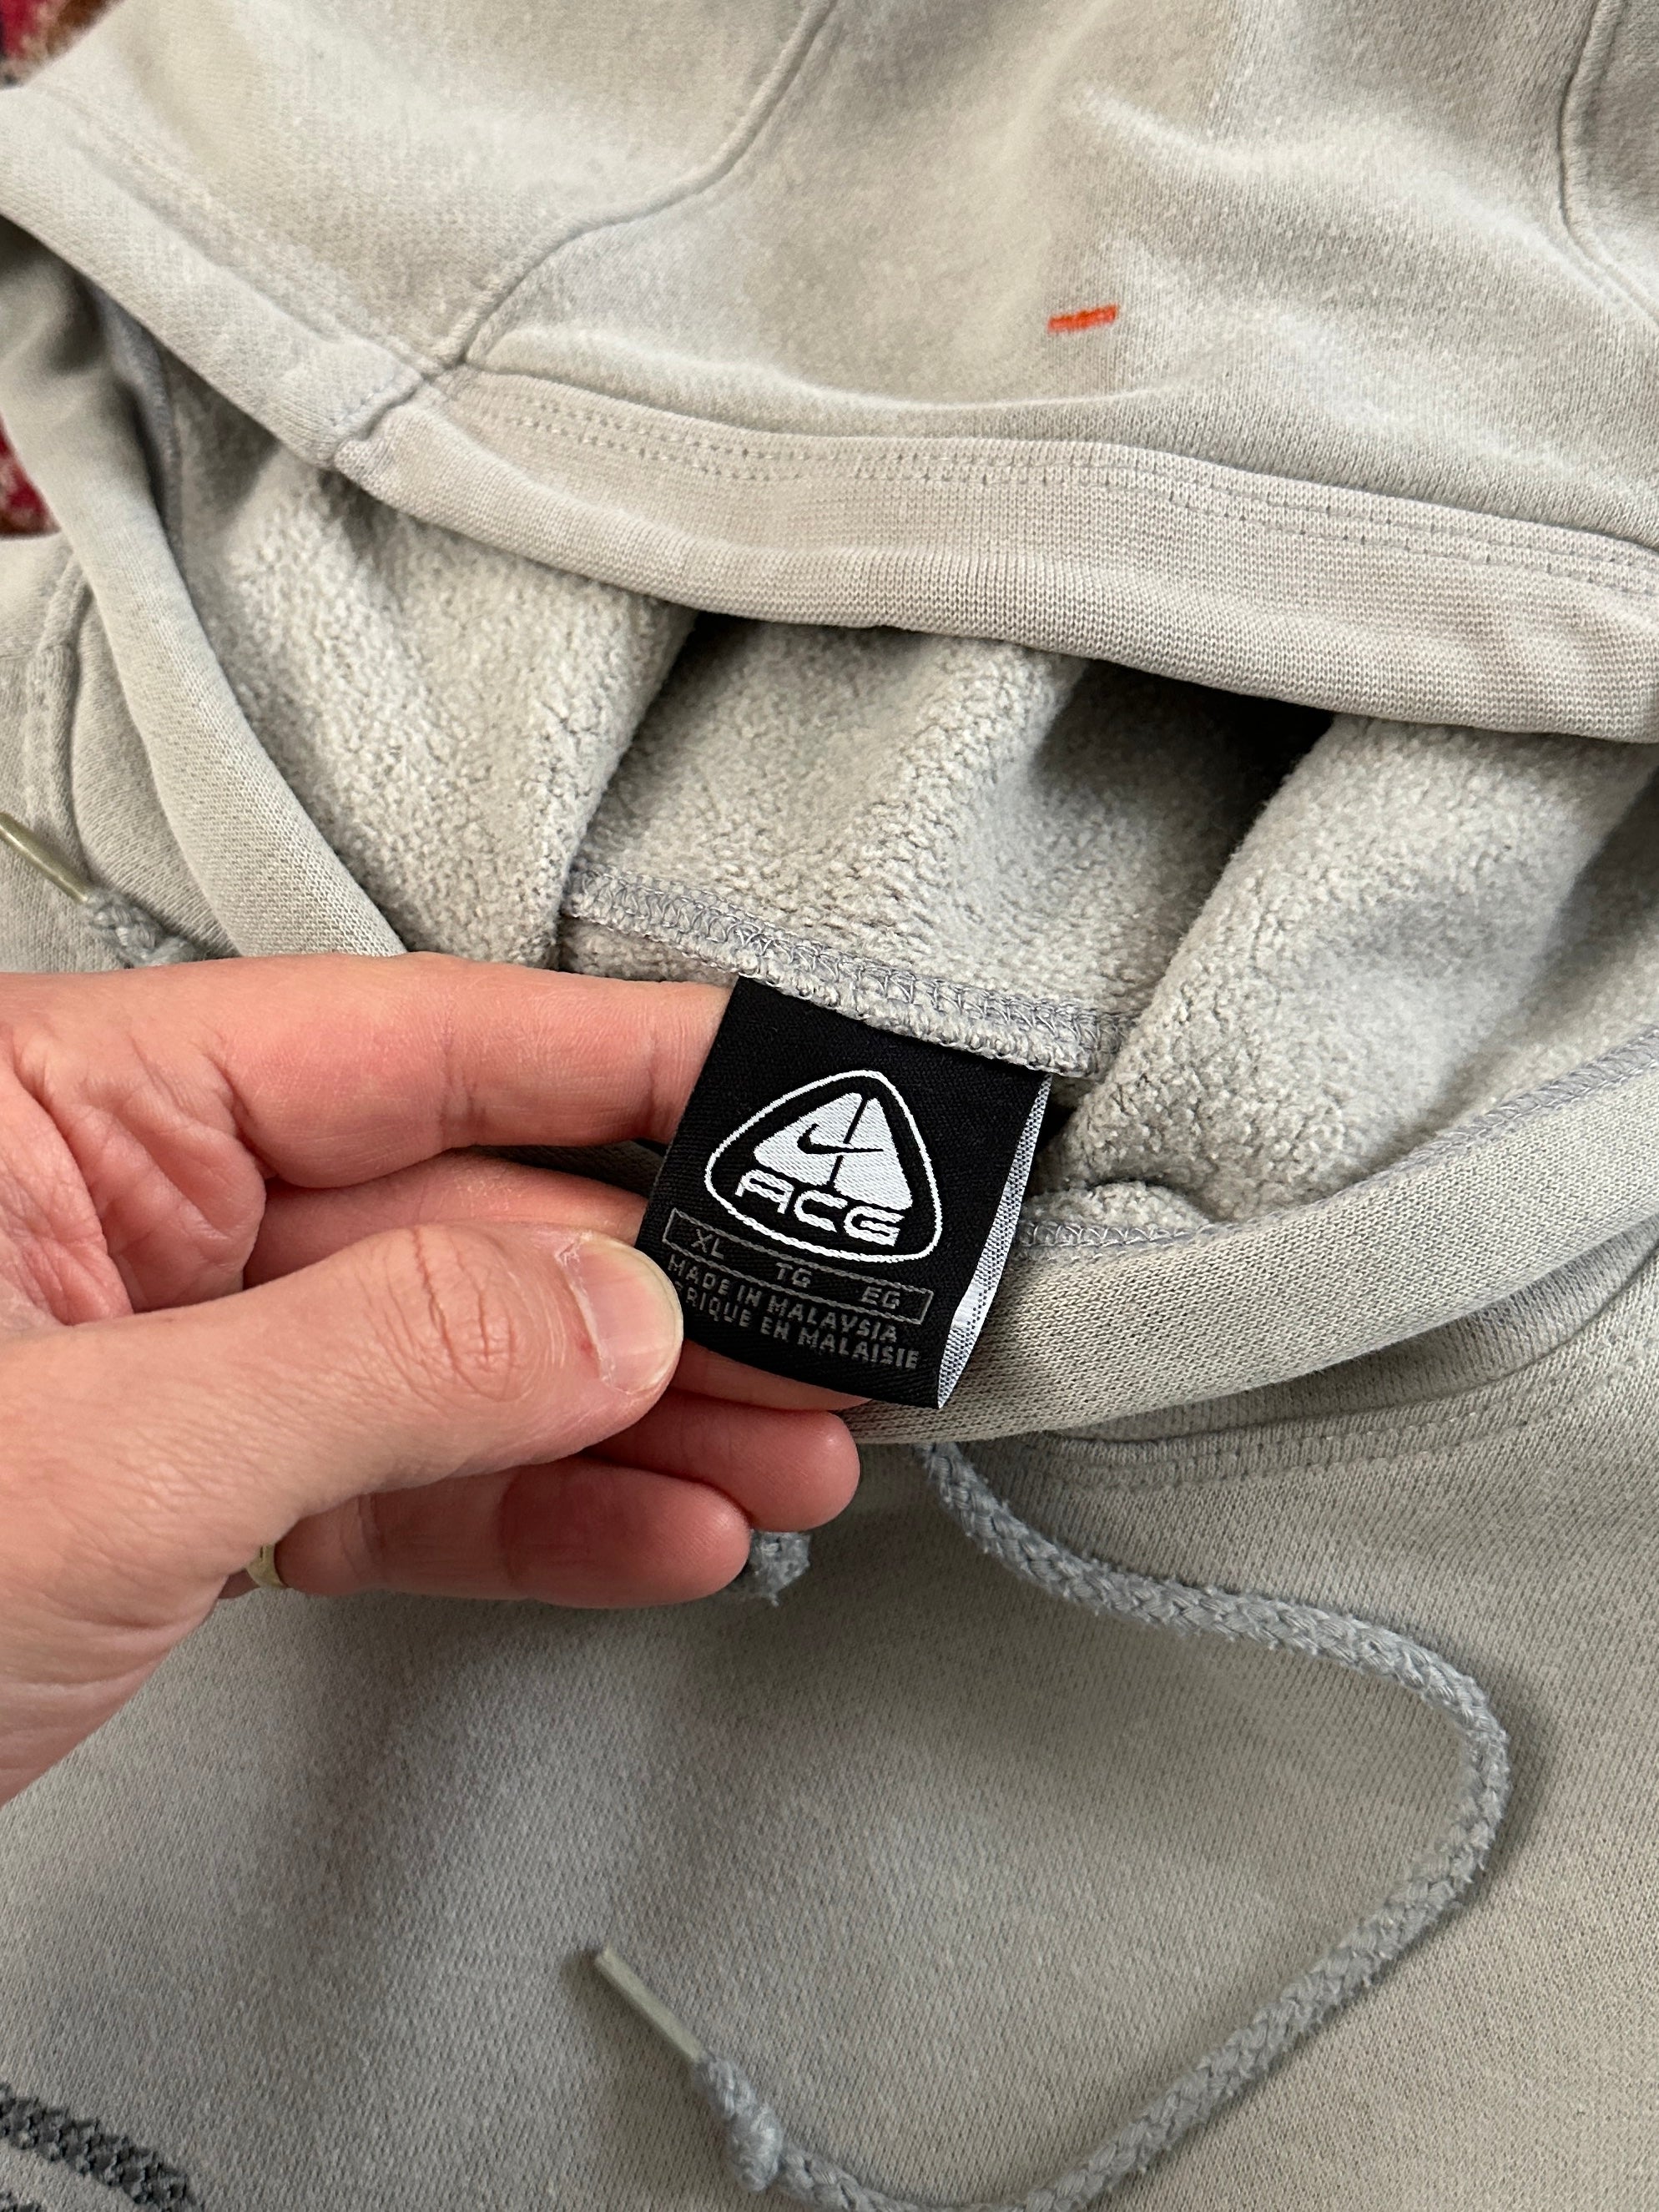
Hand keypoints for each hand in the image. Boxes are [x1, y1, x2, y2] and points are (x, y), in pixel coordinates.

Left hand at [0, 955, 859, 1804]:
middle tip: (828, 1322)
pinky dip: (533, 1521)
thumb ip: (379, 1360)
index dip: (612, 1058)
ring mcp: (167, 1363)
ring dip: (631, 1420)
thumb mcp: (97, 1457)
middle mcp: (128, 1211)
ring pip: (449, 1366)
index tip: (774, 1078)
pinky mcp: (187, 1501)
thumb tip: (615, 1303)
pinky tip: (660, 1532)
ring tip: (791, 1454)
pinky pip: (396, 1491)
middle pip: (457, 1215)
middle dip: (657, 1289)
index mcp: (70, 1108)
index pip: (403, 1041)